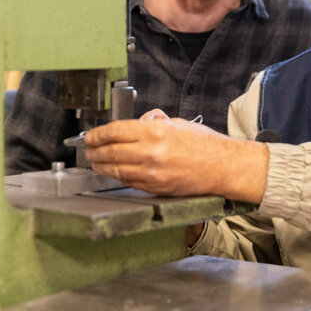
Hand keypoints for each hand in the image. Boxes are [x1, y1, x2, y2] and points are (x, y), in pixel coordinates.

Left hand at [84, 109, 268, 201]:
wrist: (222, 167)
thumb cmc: (205, 145)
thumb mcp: (178, 123)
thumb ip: (154, 123)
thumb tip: (138, 123)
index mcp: (156, 132)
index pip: (115, 131)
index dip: (98, 133)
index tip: (91, 135)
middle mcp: (150, 153)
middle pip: (110, 151)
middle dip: (94, 151)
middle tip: (88, 149)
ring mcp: (151, 173)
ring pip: (115, 170)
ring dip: (101, 165)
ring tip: (95, 161)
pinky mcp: (154, 188)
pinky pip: (128, 181)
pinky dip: (117, 175)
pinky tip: (113, 172)